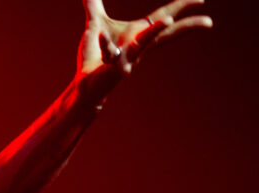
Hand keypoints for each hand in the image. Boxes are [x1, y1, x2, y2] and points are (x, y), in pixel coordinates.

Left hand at [77, 0, 212, 102]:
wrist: (84, 84)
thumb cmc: (92, 57)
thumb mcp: (95, 25)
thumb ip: (93, 6)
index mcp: (138, 35)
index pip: (161, 18)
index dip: (180, 7)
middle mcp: (137, 47)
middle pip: (165, 34)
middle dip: (186, 26)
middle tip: (208, 21)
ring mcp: (127, 59)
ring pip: (143, 44)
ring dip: (153, 32)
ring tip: (167, 20)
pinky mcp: (113, 68)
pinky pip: (110, 52)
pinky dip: (105, 43)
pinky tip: (101, 34)